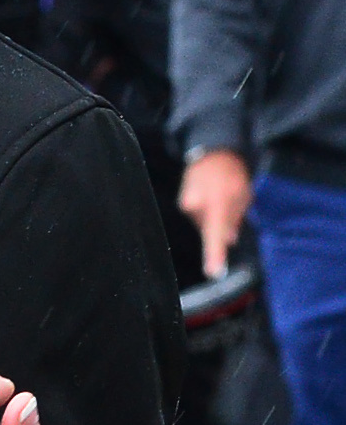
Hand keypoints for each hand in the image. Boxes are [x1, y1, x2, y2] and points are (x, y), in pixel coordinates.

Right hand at [181, 148, 252, 275]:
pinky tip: (212, 197)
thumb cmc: (232, 174)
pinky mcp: (182, 204)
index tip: (214, 272)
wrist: (213, 152)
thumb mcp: (243, 196)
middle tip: (233, 207)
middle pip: (211, 230)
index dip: (215, 255)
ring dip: (214, 218)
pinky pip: (198, 216)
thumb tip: (228, 239)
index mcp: (216, 203)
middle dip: (223, 226)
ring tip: (221, 197)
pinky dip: (206, 212)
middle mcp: (196, 206)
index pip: (215, 235)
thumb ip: (234, 219)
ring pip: (204, 224)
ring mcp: (187, 205)